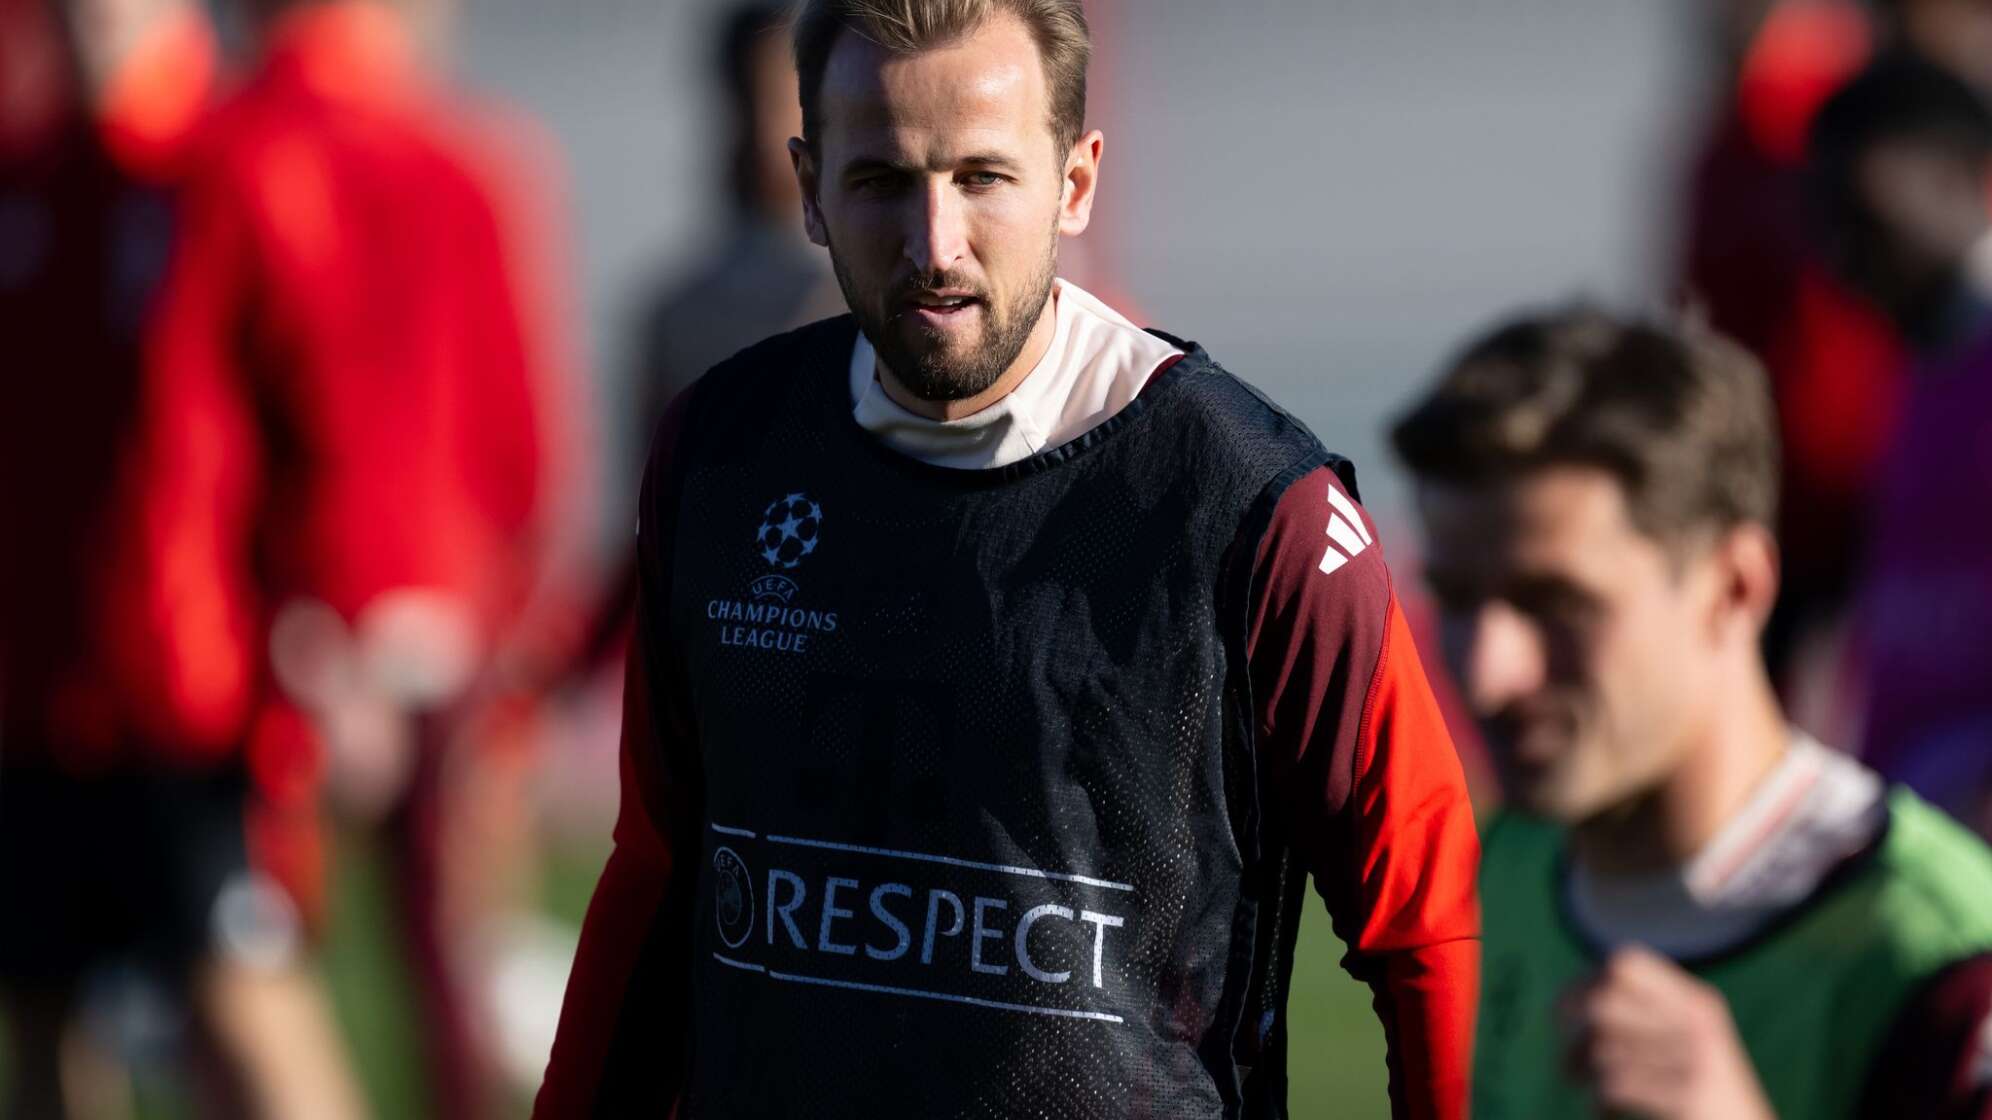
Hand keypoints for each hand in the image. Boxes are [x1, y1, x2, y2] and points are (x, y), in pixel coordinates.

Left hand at [1559, 946, 1775, 1119]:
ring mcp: (1697, 1058)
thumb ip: (1642, 1020)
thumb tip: (1564, 1003)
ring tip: (1592, 1094)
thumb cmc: (1708, 1109)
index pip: (1624, 964)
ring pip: (1603, 1048)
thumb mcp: (1686, 1051)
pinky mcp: (1691, 1096)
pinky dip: (1600, 1102)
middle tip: (1568, 1068)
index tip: (1567, 1016)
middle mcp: (1699, 1021)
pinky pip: (1617, 1085)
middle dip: (1571, 1036)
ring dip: (1584, 1074)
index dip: (1583, 985)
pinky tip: (1605, 1112)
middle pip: (1602, 1005)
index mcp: (1697, 1003)